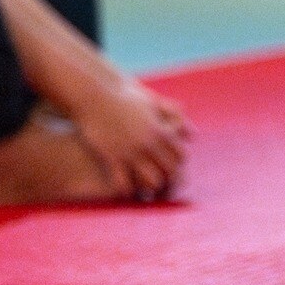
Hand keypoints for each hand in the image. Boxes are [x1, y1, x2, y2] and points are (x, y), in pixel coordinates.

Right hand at [74, 81, 185, 199]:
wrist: (93, 94)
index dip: (178, 164)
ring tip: (147, 190)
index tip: (171, 167)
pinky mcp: (112, 157)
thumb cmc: (122, 95)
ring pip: (152, 181)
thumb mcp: (151, 101)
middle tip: (164, 186)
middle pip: (171, 171)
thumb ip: (172, 116)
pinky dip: (127, 189)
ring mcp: (131, 151)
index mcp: (160, 130)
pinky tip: (126, 189)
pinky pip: (124, 183)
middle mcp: (149, 142)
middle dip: (170, 181)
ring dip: (151, 187)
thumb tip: (191, 133)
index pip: (181, 156)